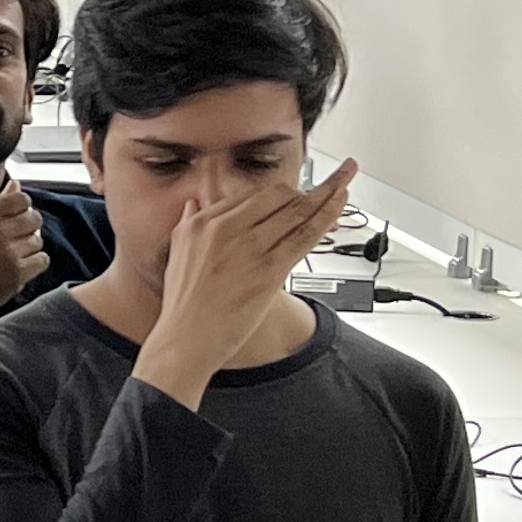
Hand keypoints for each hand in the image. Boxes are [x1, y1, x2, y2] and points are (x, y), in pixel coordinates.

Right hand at [0, 178, 48, 327]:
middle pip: (34, 218)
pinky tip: (21, 267)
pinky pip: (42, 260)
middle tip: (18, 239)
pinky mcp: (17, 273)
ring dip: (30, 248)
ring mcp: (8, 253)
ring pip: (38, 240)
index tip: (19, 216)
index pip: (20, 198)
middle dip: (30, 227)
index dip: (24, 207)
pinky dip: (35, 264)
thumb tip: (16, 184)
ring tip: (14, 256)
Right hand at [137, 158, 355, 404]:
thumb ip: (186, 223)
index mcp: (203, 222)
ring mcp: (248, 248)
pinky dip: (326, 216)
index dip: (280, 194)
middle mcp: (226, 228)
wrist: (184, 341)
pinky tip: (339, 204)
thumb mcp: (176, 253)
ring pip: (296, 212)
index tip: (295, 194)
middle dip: (307, 188)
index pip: (252, 195)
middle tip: (330, 182)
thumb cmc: (182, 305)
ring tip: (345, 180)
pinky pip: (305, 236)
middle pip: (277, 196)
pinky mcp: (268, 270)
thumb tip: (192, 204)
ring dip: (326, 194)